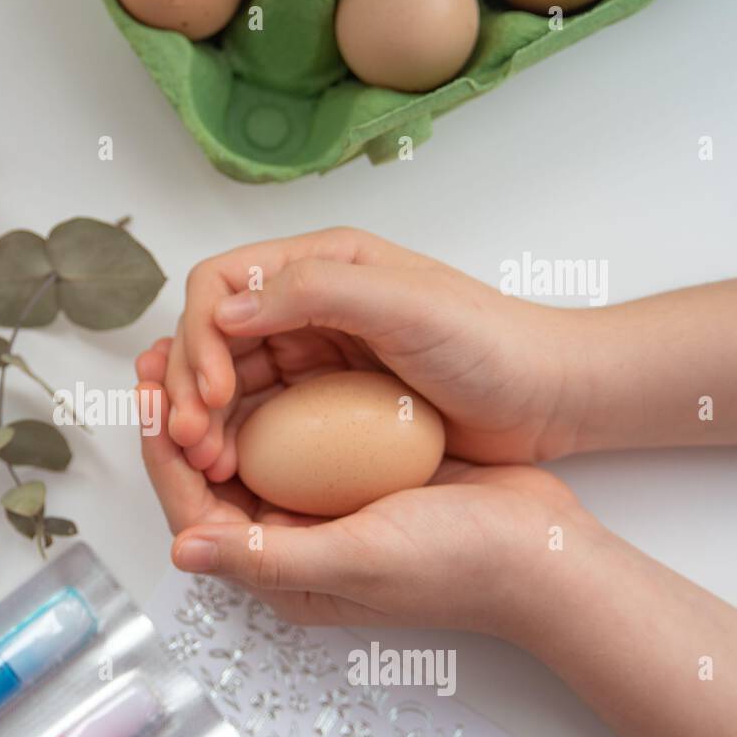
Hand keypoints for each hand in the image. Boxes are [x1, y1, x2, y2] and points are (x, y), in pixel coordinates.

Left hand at [137, 347, 591, 642]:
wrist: (545, 549)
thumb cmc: (458, 563)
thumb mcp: (357, 559)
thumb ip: (267, 558)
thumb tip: (182, 552)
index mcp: (279, 571)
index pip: (193, 511)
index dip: (160, 453)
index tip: (144, 396)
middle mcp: (288, 540)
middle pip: (207, 476)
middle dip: (176, 419)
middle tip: (153, 361)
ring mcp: (319, 507)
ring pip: (246, 448)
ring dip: (216, 401)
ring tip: (193, 347)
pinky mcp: (349, 477)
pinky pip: (291, 434)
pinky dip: (268, 397)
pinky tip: (261, 354)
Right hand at [159, 227, 588, 479]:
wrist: (549, 397)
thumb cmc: (494, 343)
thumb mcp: (408, 304)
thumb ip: (317, 292)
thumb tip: (224, 309)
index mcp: (319, 265)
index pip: (219, 283)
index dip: (198, 334)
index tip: (211, 392)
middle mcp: (304, 306)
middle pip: (210, 337)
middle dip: (187, 384)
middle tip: (190, 439)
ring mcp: (311, 357)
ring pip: (225, 382)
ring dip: (202, 419)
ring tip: (205, 463)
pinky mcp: (322, 407)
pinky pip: (257, 420)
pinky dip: (234, 442)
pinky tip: (231, 471)